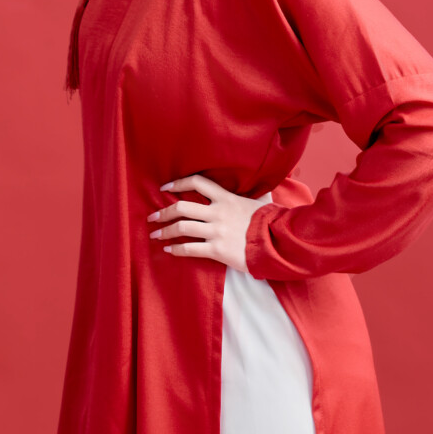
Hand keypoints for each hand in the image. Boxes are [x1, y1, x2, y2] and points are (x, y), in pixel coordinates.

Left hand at [148, 174, 271, 272]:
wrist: (280, 242)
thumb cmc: (271, 224)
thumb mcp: (258, 204)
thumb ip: (248, 199)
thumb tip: (254, 196)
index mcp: (227, 198)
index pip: (198, 183)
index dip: (178, 183)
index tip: (165, 188)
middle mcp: (218, 212)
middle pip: (182, 207)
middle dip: (163, 212)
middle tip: (153, 217)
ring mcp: (216, 231)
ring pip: (182, 227)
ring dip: (165, 231)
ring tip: (156, 235)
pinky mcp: (217, 250)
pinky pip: (190, 249)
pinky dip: (176, 249)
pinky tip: (169, 250)